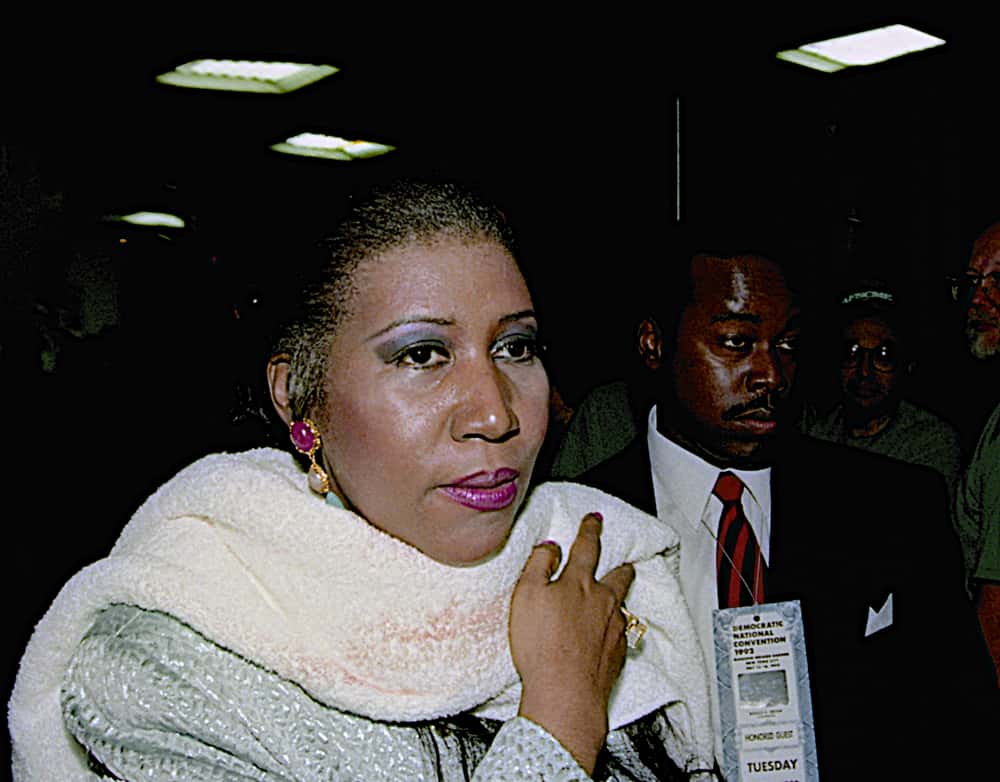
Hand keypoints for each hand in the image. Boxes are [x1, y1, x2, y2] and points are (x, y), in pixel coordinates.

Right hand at [510, 513, 635, 773]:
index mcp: (579, 583)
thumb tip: (550, 547)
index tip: (594, 520)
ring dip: (619, 597)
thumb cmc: (542, 645)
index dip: (590, 531)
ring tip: (617, 596)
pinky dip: (615, 627)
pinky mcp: (618, 653)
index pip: (587, 548)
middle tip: (624, 561)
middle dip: (620, 565)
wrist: (566, 693)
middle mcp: (603, 601)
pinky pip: (621, 632)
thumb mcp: (526, 596)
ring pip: (621, 604)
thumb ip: (538, 565)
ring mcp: (614, 628)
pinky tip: (608, 633)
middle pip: (618, 576)